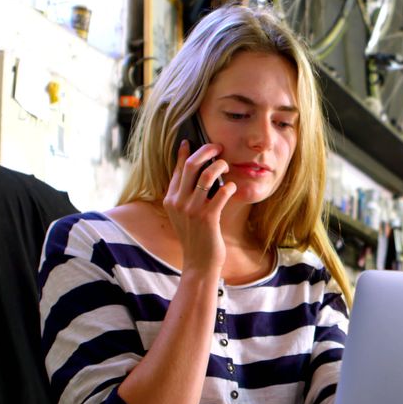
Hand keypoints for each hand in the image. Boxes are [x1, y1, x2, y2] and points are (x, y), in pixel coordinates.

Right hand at [163, 140, 236, 272]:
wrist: (199, 262)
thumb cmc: (196, 237)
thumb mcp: (184, 215)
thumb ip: (186, 196)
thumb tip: (199, 173)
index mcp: (170, 199)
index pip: (176, 169)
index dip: (184, 152)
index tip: (191, 141)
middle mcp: (178, 202)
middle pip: (190, 165)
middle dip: (206, 151)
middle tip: (218, 147)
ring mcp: (192, 210)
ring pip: (207, 175)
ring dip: (220, 166)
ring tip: (227, 166)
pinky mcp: (207, 218)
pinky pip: (221, 193)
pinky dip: (230, 186)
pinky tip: (233, 187)